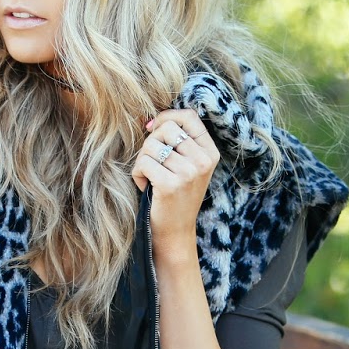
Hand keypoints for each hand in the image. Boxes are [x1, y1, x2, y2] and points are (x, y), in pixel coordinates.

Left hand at [130, 109, 218, 260]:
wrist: (176, 231)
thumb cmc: (176, 194)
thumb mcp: (187, 165)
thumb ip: (177, 141)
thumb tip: (149, 120)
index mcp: (210, 153)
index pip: (189, 116)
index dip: (167, 117)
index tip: (154, 131)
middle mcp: (203, 161)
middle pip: (167, 128)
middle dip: (151, 141)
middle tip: (151, 161)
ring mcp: (189, 173)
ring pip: (151, 145)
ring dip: (142, 160)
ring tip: (149, 176)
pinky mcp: (171, 185)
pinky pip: (143, 163)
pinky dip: (137, 173)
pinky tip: (145, 185)